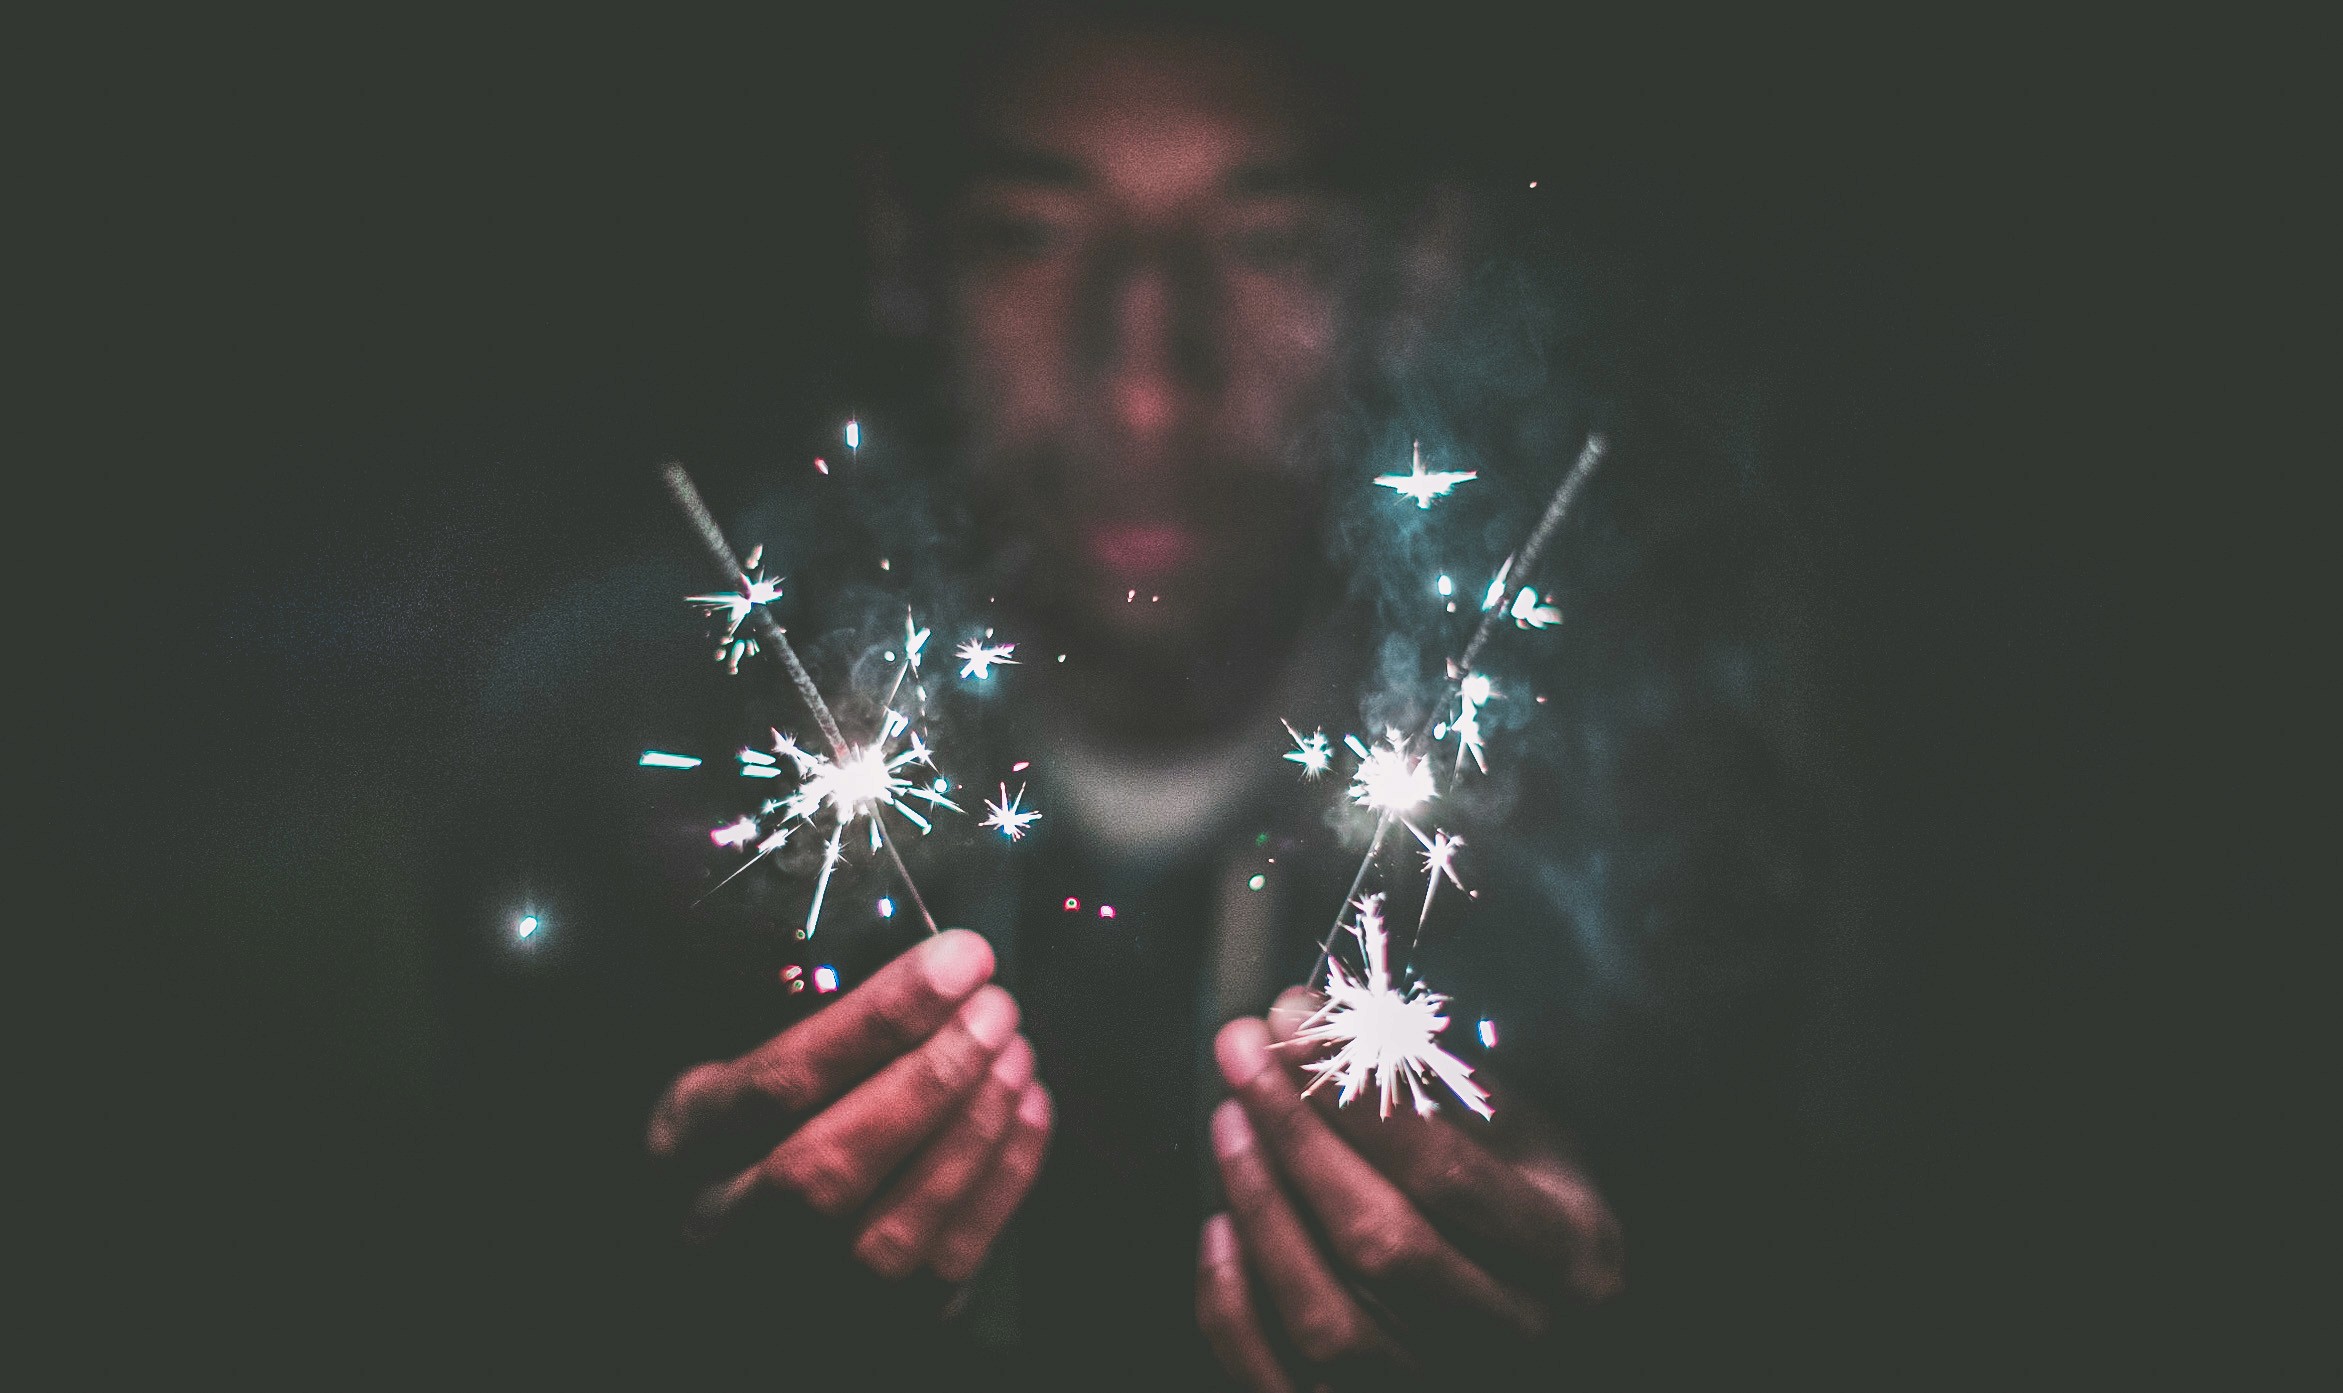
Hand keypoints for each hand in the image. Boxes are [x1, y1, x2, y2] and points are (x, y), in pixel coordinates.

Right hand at [645, 929, 1052, 1284]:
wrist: (756, 1240)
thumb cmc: (760, 1119)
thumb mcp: (742, 1059)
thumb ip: (806, 1022)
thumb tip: (926, 967)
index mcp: (684, 1142)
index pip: (782, 1082)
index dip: (881, 1019)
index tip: (958, 959)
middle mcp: (724, 1231)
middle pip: (829, 1164)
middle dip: (932, 1076)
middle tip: (996, 1006)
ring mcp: (795, 1293)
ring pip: (892, 1229)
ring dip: (974, 1125)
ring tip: (1016, 1049)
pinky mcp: (871, 1328)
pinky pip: (946, 1265)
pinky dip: (1001, 1179)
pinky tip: (1028, 1107)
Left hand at [1196, 988, 1622, 1390]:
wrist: (1554, 1315)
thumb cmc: (1534, 1202)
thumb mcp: (1527, 1133)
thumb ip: (1431, 1079)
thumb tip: (1311, 1016)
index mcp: (1571, 1251)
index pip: (1447, 1174)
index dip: (1358, 1099)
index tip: (1293, 1025)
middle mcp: (1519, 1334)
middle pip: (1383, 1241)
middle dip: (1297, 1136)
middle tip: (1241, 1054)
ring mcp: (1448, 1385)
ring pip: (1330, 1319)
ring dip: (1263, 1210)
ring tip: (1229, 1123)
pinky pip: (1282, 1380)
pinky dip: (1235, 1308)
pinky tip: (1219, 1228)